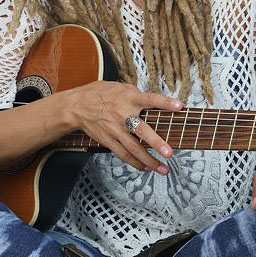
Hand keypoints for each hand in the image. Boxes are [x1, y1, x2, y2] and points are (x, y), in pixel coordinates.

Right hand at [64, 81, 181, 174]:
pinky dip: (135, 163)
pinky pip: (123, 154)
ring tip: (163, 169)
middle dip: (156, 142)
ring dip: (149, 161)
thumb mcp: (119, 87)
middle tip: (169, 153)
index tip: (179, 106)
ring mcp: (115, 129)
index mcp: (128, 98)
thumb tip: (152, 101)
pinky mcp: (108, 140)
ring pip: (133, 149)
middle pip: (141, 130)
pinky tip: (146, 168)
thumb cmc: (100, 94)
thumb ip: (136, 94)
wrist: (77, 106)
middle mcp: (122, 114)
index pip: (150, 99)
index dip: (164, 102)